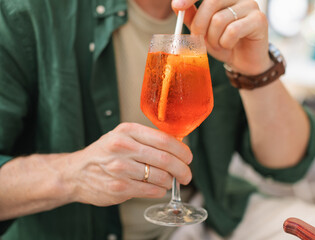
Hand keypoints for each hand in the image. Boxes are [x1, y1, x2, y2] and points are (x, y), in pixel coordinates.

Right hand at [65, 123, 192, 205]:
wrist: (76, 173)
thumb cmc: (104, 153)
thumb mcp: (122, 137)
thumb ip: (147, 139)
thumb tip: (178, 146)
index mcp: (127, 131)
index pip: (164, 139)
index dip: (182, 150)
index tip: (188, 157)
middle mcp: (123, 147)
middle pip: (165, 159)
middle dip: (182, 169)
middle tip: (187, 174)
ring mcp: (120, 168)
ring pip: (160, 176)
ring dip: (171, 181)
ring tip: (170, 181)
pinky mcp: (119, 188)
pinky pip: (151, 190)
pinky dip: (160, 190)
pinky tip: (159, 188)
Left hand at [172, 0, 271, 74]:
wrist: (242, 62)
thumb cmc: (223, 43)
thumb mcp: (202, 30)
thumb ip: (191, 16)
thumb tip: (177, 5)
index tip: (177, 6)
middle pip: (211, 2)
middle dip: (199, 24)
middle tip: (198, 38)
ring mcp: (250, 5)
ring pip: (220, 19)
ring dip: (214, 38)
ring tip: (219, 44)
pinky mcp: (259, 19)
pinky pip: (233, 30)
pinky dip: (226, 43)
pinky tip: (229, 45)